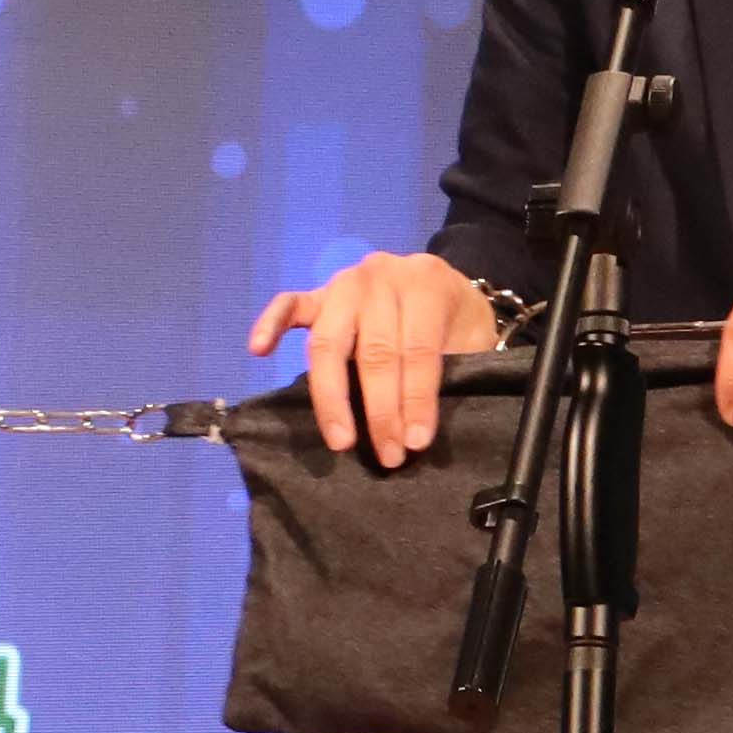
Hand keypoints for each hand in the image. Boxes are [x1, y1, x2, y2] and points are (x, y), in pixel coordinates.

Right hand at [246, 249, 500, 465]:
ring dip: (332, 396)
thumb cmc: (459, 321)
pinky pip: (289, 305)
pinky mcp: (318, 293)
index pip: (416, 348)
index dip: (416, 398)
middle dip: (379, 409)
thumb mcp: (473, 339)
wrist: (445, 285)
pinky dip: (271, 324)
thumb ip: (454, 370)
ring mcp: (344, 284)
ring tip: (340, 440)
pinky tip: (258, 350)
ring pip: (329, 342)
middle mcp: (380, 277)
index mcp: (424, 284)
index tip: (415, 442)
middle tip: (388, 455)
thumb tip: (420, 427)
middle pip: (373, 351)